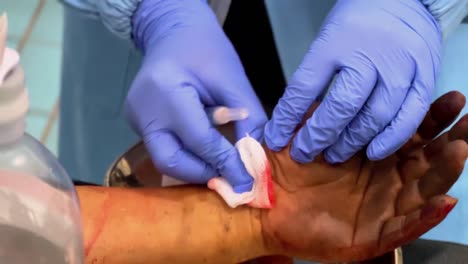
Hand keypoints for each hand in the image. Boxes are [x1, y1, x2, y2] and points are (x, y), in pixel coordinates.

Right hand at [126, 0, 266, 190]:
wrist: (173, 31)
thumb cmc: (206, 49)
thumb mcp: (233, 79)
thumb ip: (249, 118)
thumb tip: (255, 157)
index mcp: (166, 92)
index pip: (199, 140)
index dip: (225, 163)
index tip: (247, 181)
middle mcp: (143, 110)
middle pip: (170, 161)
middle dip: (202, 174)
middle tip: (229, 175)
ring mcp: (135, 117)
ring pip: (164, 158)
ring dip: (194, 166)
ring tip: (219, 164)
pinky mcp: (137, 121)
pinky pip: (162, 147)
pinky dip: (185, 153)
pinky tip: (203, 149)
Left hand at [261, 91, 467, 261]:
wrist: (264, 204)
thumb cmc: (286, 167)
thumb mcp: (308, 133)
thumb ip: (326, 111)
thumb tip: (347, 84)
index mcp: (371, 153)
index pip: (408, 133)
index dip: (431, 117)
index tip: (451, 97)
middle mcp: (384, 179)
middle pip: (425, 159)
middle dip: (451, 140)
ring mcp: (381, 207)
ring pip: (421, 191)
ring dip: (443, 172)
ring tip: (459, 150)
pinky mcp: (372, 234)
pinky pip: (404, 227)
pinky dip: (424, 216)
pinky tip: (444, 201)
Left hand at [265, 0, 441, 163]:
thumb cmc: (359, 23)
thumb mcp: (328, 38)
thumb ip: (314, 75)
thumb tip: (292, 118)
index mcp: (335, 43)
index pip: (303, 88)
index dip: (286, 119)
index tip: (275, 139)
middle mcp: (368, 55)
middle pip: (340, 108)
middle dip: (317, 137)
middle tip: (303, 153)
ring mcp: (400, 67)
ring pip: (373, 117)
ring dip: (350, 143)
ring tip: (332, 156)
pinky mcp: (425, 76)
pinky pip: (409, 117)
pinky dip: (390, 140)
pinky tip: (372, 152)